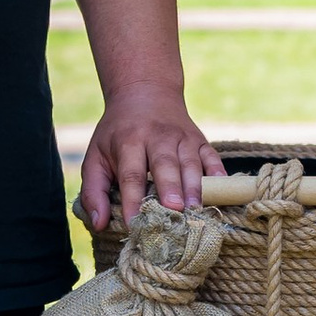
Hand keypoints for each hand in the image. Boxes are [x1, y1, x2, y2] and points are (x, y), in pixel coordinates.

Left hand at [79, 81, 208, 232]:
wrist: (144, 91)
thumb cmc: (117, 133)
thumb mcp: (96, 156)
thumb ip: (94, 191)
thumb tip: (100, 224)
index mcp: (128, 142)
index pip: (131, 175)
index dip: (132, 200)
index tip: (135, 225)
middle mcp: (157, 137)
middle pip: (164, 165)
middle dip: (170, 188)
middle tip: (174, 210)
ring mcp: (181, 137)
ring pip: (190, 162)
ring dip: (194, 186)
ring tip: (195, 209)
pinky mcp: (199, 139)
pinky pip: (211, 155)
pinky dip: (217, 171)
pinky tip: (221, 188)